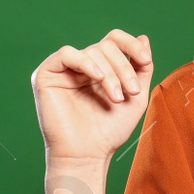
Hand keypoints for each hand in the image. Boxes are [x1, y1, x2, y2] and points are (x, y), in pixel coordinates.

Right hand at [32, 29, 153, 162]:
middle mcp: (82, 66)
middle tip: (132, 91)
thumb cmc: (109, 130)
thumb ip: (142, 68)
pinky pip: (67, 54)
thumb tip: (144, 38)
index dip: (131, 44)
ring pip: (92, 51)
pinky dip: (86, 63)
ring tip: (117, 98)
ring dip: (111, 73)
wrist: (87, 155)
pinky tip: (98, 78)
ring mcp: (64, 69)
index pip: (114, 40)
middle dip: (124, 67)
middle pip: (106, 46)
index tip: (146, 61)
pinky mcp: (46, 74)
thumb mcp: (136, 97)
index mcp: (100, 68)